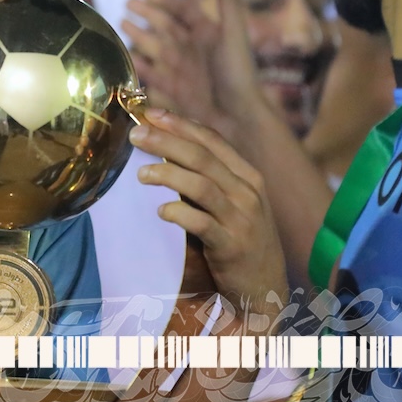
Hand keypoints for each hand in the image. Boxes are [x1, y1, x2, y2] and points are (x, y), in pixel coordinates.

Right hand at [121, 0, 226, 130]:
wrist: (236, 117)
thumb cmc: (238, 76)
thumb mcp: (234, 37)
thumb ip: (229, 7)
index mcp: (208, 34)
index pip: (184, 10)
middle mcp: (192, 49)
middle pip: (165, 26)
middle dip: (147, 13)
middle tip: (128, 1)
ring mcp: (181, 69)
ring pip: (155, 47)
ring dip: (140, 35)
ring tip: (122, 22)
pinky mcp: (173, 89)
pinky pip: (152, 73)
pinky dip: (140, 64)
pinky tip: (127, 56)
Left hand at [132, 108, 288, 327]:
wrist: (265, 288)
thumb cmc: (239, 239)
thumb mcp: (231, 202)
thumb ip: (205, 176)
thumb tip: (166, 146)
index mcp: (247, 175)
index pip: (212, 140)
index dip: (180, 124)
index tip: (150, 113)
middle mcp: (248, 192)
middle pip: (202, 157)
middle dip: (167, 141)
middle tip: (136, 135)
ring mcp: (242, 219)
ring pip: (202, 186)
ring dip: (168, 175)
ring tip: (141, 174)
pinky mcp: (232, 246)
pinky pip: (203, 223)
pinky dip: (180, 213)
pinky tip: (161, 211)